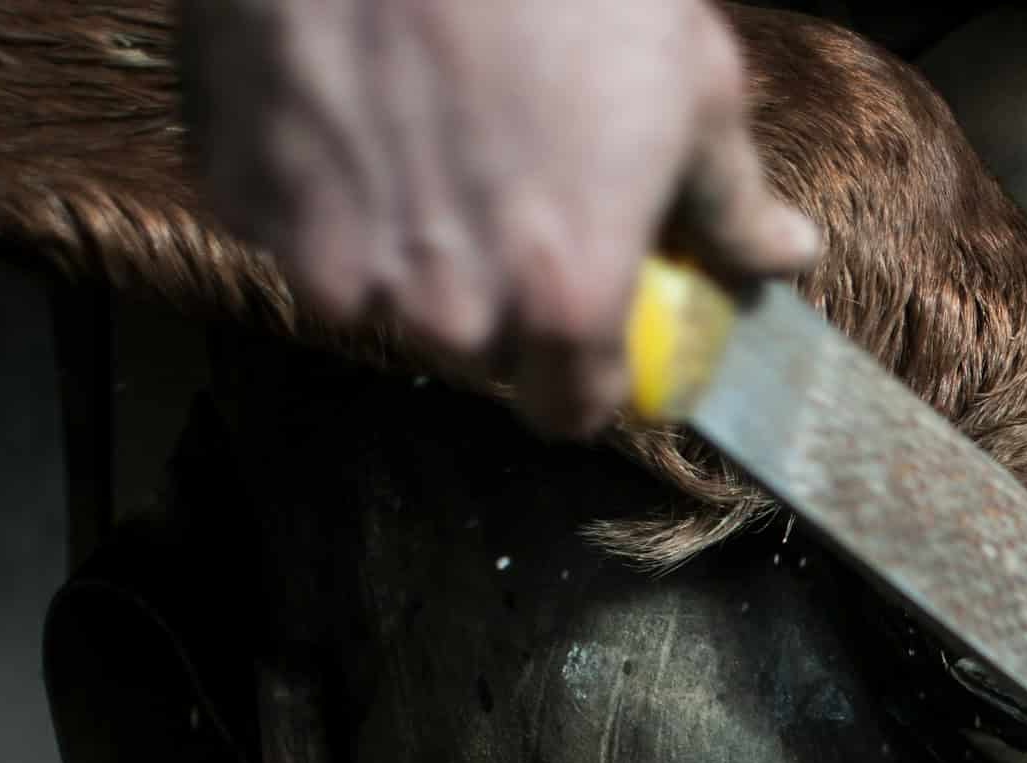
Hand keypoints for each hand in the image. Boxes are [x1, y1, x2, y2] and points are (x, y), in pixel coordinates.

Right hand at [183, 0, 819, 433]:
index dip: (586, 372)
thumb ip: (732, 202)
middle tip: (513, 192)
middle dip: (497, 296)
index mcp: (564, 301)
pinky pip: (287, 223)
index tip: (592, 327)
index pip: (571, 411)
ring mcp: (330, 255)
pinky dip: (319, 181)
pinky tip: (356, 103)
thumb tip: (783, 255)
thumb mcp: (695, 88)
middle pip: (475, 352)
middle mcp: (444, 307)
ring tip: (432, 136)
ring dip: (402, 243)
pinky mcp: (244, 192)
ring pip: (374, 296)